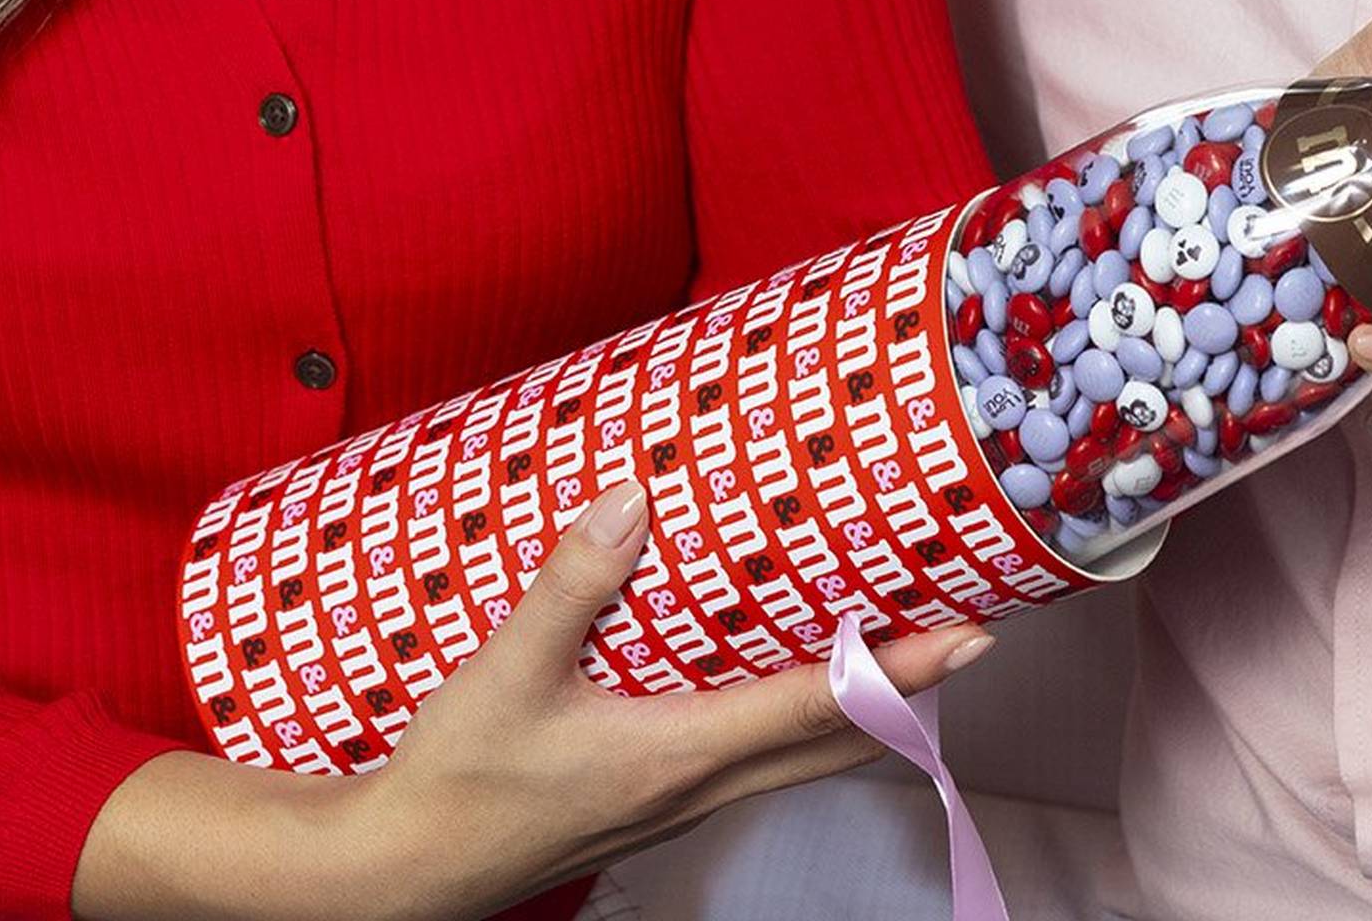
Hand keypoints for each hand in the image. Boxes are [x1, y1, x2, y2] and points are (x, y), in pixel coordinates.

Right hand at [341, 481, 993, 920]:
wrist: (403, 871)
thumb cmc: (454, 781)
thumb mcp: (505, 672)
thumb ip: (571, 584)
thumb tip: (632, 501)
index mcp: (677, 755)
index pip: (816, 708)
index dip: (898, 671)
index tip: (968, 636)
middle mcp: (695, 785)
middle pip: (834, 744)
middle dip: (907, 691)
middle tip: (968, 632)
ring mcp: (677, 801)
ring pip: (799, 758)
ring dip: (858, 709)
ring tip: (900, 647)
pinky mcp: (651, 798)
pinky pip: (754, 758)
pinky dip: (799, 720)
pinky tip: (784, 678)